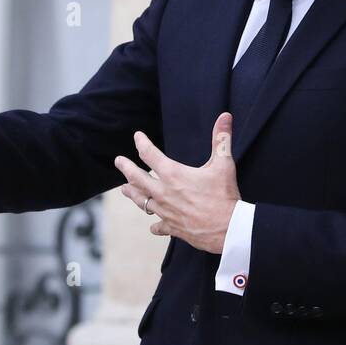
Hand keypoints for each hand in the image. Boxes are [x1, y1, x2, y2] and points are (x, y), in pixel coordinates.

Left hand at [116, 113, 240, 254]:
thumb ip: (221, 139)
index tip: (137, 136)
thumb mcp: (224, 164)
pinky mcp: (172, 227)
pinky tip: (154, 224)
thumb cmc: (224, 195)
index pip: (150, 155)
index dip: (142, 143)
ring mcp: (166, 211)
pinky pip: (158, 225)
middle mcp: (164, 193)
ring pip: (142, 201)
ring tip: (124, 189)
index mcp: (173, 175)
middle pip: (138, 178)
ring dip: (132, 193)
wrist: (227, 228)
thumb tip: (225, 116)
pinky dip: (155, 224)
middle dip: (126, 168)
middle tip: (118, 161)